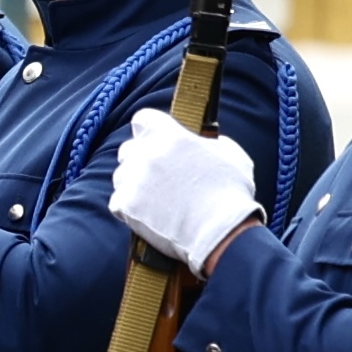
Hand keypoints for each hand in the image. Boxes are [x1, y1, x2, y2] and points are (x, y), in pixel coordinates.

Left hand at [111, 109, 260, 273]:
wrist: (219, 232)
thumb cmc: (230, 195)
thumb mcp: (233, 156)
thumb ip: (214, 143)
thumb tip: (208, 143)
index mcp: (171, 135)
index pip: (143, 119)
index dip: (148, 129)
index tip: (153, 139)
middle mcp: (147, 153)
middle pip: (128, 149)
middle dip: (139, 159)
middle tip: (156, 176)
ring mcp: (133, 178)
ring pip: (121, 175)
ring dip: (133, 184)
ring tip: (154, 199)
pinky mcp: (125, 204)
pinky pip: (117, 201)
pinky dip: (128, 208)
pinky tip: (147, 214)